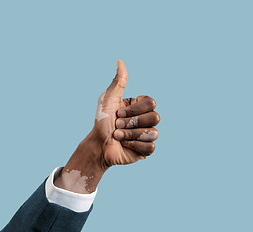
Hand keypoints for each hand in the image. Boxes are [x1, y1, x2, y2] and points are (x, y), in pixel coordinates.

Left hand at [54, 60, 159, 192]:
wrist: (97, 144)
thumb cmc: (101, 121)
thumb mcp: (108, 99)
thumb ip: (118, 82)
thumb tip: (119, 61)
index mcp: (139, 106)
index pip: (151, 102)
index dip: (134, 110)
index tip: (118, 113)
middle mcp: (146, 119)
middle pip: (155, 117)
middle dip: (132, 123)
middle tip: (117, 125)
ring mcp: (148, 134)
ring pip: (153, 133)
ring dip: (131, 135)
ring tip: (118, 136)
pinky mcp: (146, 149)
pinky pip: (151, 147)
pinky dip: (134, 146)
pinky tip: (125, 145)